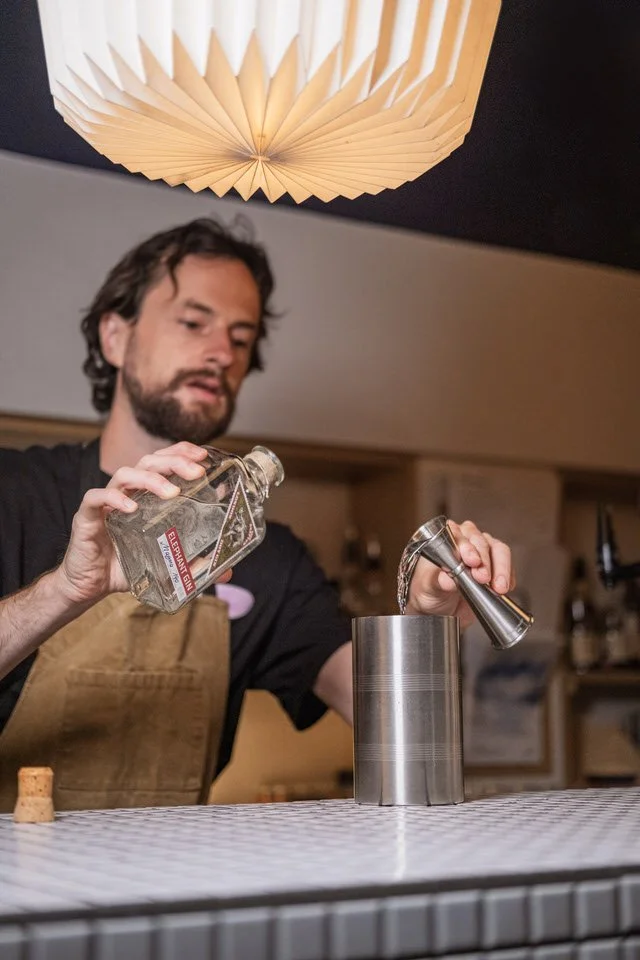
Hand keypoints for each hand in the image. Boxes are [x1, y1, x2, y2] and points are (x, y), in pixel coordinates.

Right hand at [53, 442, 229, 607]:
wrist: (90, 586)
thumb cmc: (126, 567)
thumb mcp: (165, 563)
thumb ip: (193, 562)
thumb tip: (227, 570)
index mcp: (144, 496)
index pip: (163, 462)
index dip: (182, 452)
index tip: (204, 455)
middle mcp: (126, 493)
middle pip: (148, 462)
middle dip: (174, 461)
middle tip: (197, 471)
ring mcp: (106, 503)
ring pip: (125, 474)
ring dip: (151, 479)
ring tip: (172, 492)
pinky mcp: (87, 516)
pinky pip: (97, 498)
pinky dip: (114, 498)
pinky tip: (132, 507)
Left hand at [405, 520, 514, 627]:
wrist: (439, 610)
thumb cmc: (429, 592)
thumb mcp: (427, 588)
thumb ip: (437, 581)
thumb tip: (447, 579)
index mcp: (445, 539)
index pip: (458, 535)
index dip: (467, 547)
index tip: (472, 561)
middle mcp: (466, 541)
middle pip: (481, 541)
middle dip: (484, 561)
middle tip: (483, 578)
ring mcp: (483, 551)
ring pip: (498, 549)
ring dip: (500, 568)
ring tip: (498, 587)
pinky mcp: (496, 565)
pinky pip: (507, 565)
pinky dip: (508, 576)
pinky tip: (503, 588)